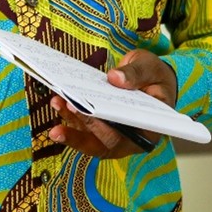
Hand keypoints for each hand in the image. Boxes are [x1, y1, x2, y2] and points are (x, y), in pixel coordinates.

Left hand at [47, 48, 178, 158]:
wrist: (150, 77)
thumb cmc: (154, 75)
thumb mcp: (150, 67)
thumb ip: (137, 73)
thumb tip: (116, 78)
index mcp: (150, 128)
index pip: (128, 137)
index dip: (107, 130)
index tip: (89, 114)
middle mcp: (131, 137)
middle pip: (104, 144)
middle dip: (81, 132)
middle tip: (65, 113)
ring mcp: (114, 134)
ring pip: (90, 139)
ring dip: (71, 125)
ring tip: (57, 103)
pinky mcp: (100, 127)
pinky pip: (83, 128)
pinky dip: (70, 116)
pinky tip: (59, 101)